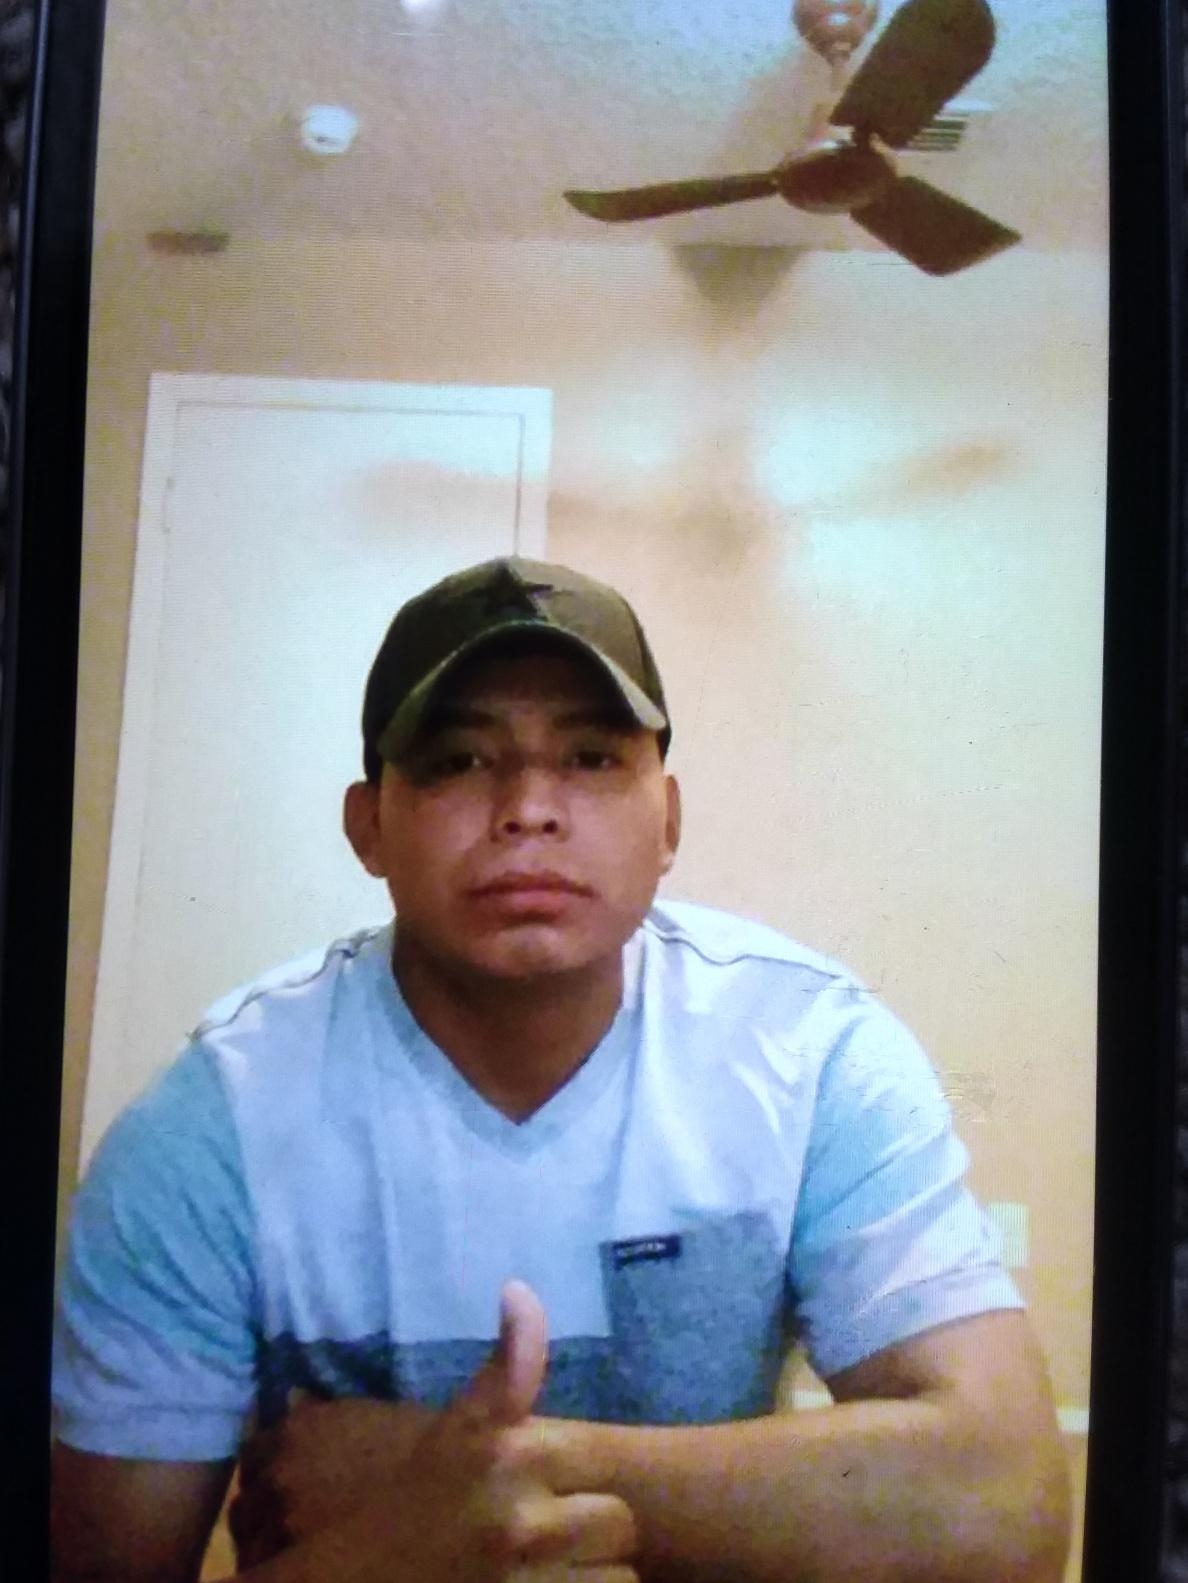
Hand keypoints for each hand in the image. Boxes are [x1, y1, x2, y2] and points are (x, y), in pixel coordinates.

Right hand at [231, 1280, 638, 1580]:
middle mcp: (523, 1517)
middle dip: (592, 1536)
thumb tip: (520, 1288)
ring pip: (618, 1580)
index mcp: (509, 1454)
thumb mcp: (455, 1428)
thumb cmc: (411, 1504)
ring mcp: (528, 1578)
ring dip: (591, 1578)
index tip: (553, 1489)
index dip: (582, 1481)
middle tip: (549, 1539)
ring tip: (549, 1571)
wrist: (354, 1579)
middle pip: (617, 1526)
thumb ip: (505, 1369)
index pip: (603, 1469)